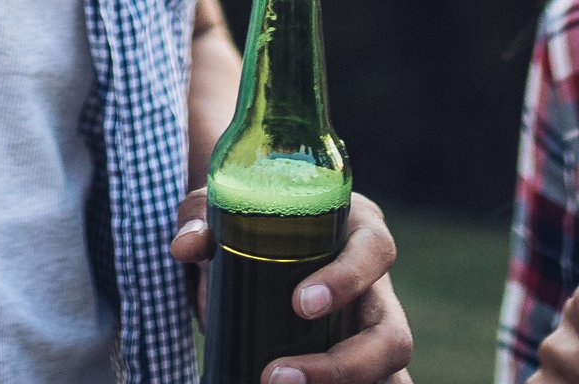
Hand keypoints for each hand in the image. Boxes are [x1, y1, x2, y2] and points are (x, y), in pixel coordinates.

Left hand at [166, 188, 412, 383]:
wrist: (253, 246)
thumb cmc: (250, 219)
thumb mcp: (227, 211)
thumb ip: (202, 217)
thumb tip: (185, 246)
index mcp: (357, 232)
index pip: (376, 249)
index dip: (347, 279)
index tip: (300, 305)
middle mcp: (376, 287)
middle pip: (393, 335)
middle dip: (345, 366)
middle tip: (274, 377)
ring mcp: (372, 333)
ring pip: (387, 373)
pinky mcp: (362, 365)